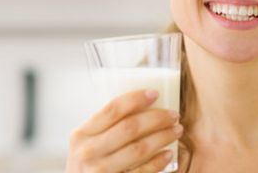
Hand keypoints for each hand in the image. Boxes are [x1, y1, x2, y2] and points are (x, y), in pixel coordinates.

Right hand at [66, 89, 182, 172]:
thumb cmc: (89, 163)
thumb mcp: (87, 143)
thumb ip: (105, 127)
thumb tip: (142, 104)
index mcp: (81, 134)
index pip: (111, 110)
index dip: (135, 99)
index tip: (155, 93)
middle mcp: (88, 152)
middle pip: (129, 128)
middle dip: (156, 118)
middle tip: (173, 115)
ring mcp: (100, 171)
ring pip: (138, 149)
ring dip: (162, 137)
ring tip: (176, 130)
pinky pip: (141, 171)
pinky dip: (158, 162)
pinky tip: (168, 154)